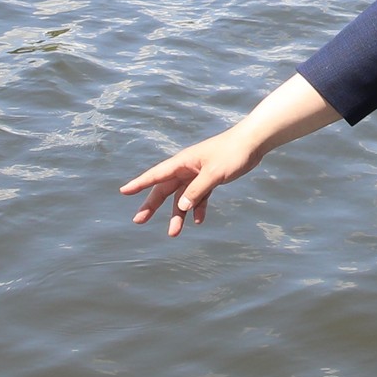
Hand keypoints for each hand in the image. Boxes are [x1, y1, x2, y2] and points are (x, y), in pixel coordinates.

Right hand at [121, 127, 264, 235]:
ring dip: (177, 214)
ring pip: (182, 197)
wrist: (252, 143)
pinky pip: (199, 196)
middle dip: (152, 205)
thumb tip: (181, 207)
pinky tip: (198, 221)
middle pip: (164, 189)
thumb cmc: (232, 153)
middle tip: (139, 221)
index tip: (123, 191)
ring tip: (173, 233)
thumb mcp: (214, 174)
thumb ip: (197, 191)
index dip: (139, 184)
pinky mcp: (210, 178)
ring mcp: (197, 174)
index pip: (156, 175)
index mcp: (182, 162)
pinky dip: (197, 208)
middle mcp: (186, 168)